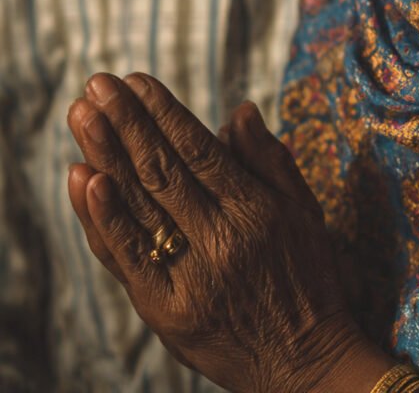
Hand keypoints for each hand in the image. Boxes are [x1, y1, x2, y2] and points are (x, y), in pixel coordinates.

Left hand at [67, 73, 382, 392]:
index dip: (165, 112)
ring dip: (105, 156)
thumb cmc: (310, 278)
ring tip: (82, 115)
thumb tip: (239, 110)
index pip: (200, 150)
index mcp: (256, 211)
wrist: (307, 366)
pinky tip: (84, 179)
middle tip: (98, 83)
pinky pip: (127, 258)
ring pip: (139, 207)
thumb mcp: (304, 212)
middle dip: (126, 122)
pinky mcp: (166, 312)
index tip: (136, 80)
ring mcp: (191, 278)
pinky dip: (103, 218)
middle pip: (162, 171)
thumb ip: (269, 159)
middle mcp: (222, 241)